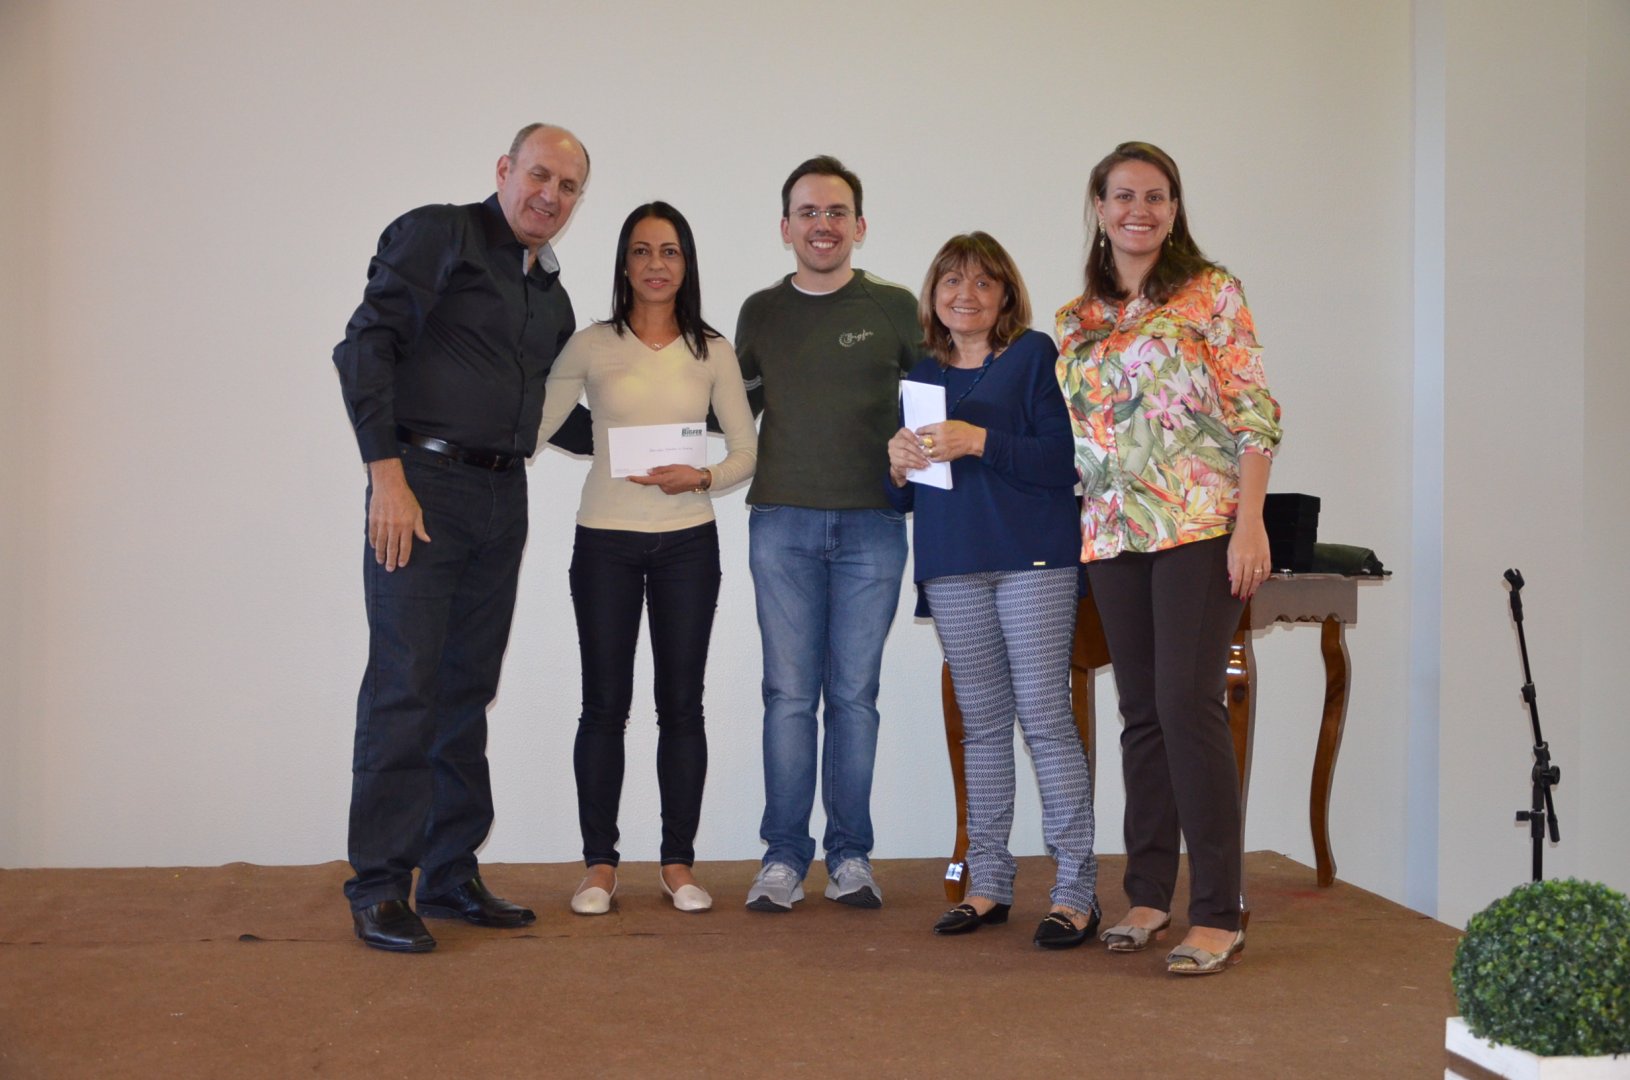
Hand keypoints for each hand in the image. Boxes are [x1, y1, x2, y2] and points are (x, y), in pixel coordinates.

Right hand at [367, 457, 429, 571]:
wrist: (389, 485)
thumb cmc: (405, 498)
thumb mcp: (417, 512)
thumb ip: (420, 528)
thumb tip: (426, 540)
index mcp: (406, 526)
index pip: (405, 546)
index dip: (403, 557)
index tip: (402, 564)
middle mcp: (393, 527)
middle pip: (391, 548)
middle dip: (391, 560)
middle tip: (390, 569)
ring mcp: (382, 524)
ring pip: (380, 543)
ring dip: (380, 554)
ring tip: (381, 561)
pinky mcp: (373, 519)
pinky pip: (372, 534)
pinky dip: (373, 542)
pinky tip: (374, 548)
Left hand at [629, 464, 706, 494]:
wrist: (698, 480)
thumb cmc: (687, 472)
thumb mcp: (673, 467)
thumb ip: (660, 469)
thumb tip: (649, 471)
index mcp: (664, 480)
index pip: (647, 480)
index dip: (637, 479)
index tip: (629, 478)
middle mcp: (664, 487)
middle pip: (654, 480)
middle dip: (656, 474)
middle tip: (667, 469)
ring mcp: (668, 490)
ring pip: (660, 482)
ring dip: (663, 477)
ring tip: (674, 472)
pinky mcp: (672, 492)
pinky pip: (665, 485)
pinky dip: (667, 480)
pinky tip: (676, 477)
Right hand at [887, 426, 927, 485]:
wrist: (901, 464)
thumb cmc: (909, 451)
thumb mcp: (913, 444)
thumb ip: (918, 442)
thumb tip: (927, 444)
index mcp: (899, 435)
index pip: (904, 432)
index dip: (912, 437)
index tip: (920, 443)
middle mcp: (894, 442)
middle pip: (905, 444)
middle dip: (916, 450)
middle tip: (925, 455)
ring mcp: (892, 452)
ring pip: (905, 454)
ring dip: (917, 459)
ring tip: (925, 462)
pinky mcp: (893, 461)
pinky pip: (904, 462)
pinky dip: (914, 464)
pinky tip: (920, 466)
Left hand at [914, 420, 985, 462]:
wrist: (972, 439)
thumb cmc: (962, 429)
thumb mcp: (948, 423)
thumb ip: (938, 427)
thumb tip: (928, 430)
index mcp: (939, 428)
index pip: (923, 430)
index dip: (919, 431)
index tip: (917, 432)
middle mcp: (938, 438)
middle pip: (922, 441)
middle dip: (920, 441)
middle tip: (921, 441)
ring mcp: (941, 449)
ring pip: (925, 451)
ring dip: (924, 450)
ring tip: (926, 449)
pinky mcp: (945, 457)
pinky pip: (933, 459)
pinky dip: (931, 457)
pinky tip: (932, 455)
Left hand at [1227, 517, 1271, 598]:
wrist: (1251, 524)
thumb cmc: (1238, 536)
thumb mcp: (1230, 551)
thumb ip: (1231, 565)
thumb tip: (1232, 578)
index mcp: (1239, 558)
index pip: (1237, 578)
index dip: (1236, 588)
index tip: (1235, 594)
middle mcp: (1250, 560)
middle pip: (1248, 580)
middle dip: (1245, 590)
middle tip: (1243, 597)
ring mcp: (1260, 558)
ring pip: (1258, 577)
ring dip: (1254, 587)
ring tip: (1251, 593)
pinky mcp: (1267, 556)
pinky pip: (1266, 571)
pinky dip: (1264, 578)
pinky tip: (1260, 582)